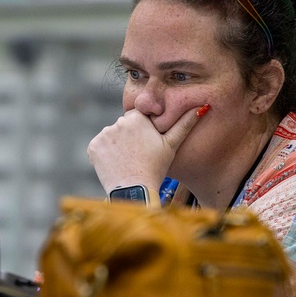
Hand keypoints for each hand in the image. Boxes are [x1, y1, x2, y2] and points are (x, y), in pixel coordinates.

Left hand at [87, 104, 207, 193]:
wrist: (135, 190)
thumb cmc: (156, 168)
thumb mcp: (172, 145)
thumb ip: (185, 123)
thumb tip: (203, 106)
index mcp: (136, 117)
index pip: (137, 118)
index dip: (142, 132)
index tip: (146, 146)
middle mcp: (117, 122)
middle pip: (123, 127)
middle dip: (129, 138)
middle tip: (137, 156)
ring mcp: (103, 135)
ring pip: (111, 137)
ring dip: (117, 146)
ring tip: (128, 161)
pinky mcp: (93, 147)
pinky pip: (100, 148)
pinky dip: (105, 155)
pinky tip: (116, 164)